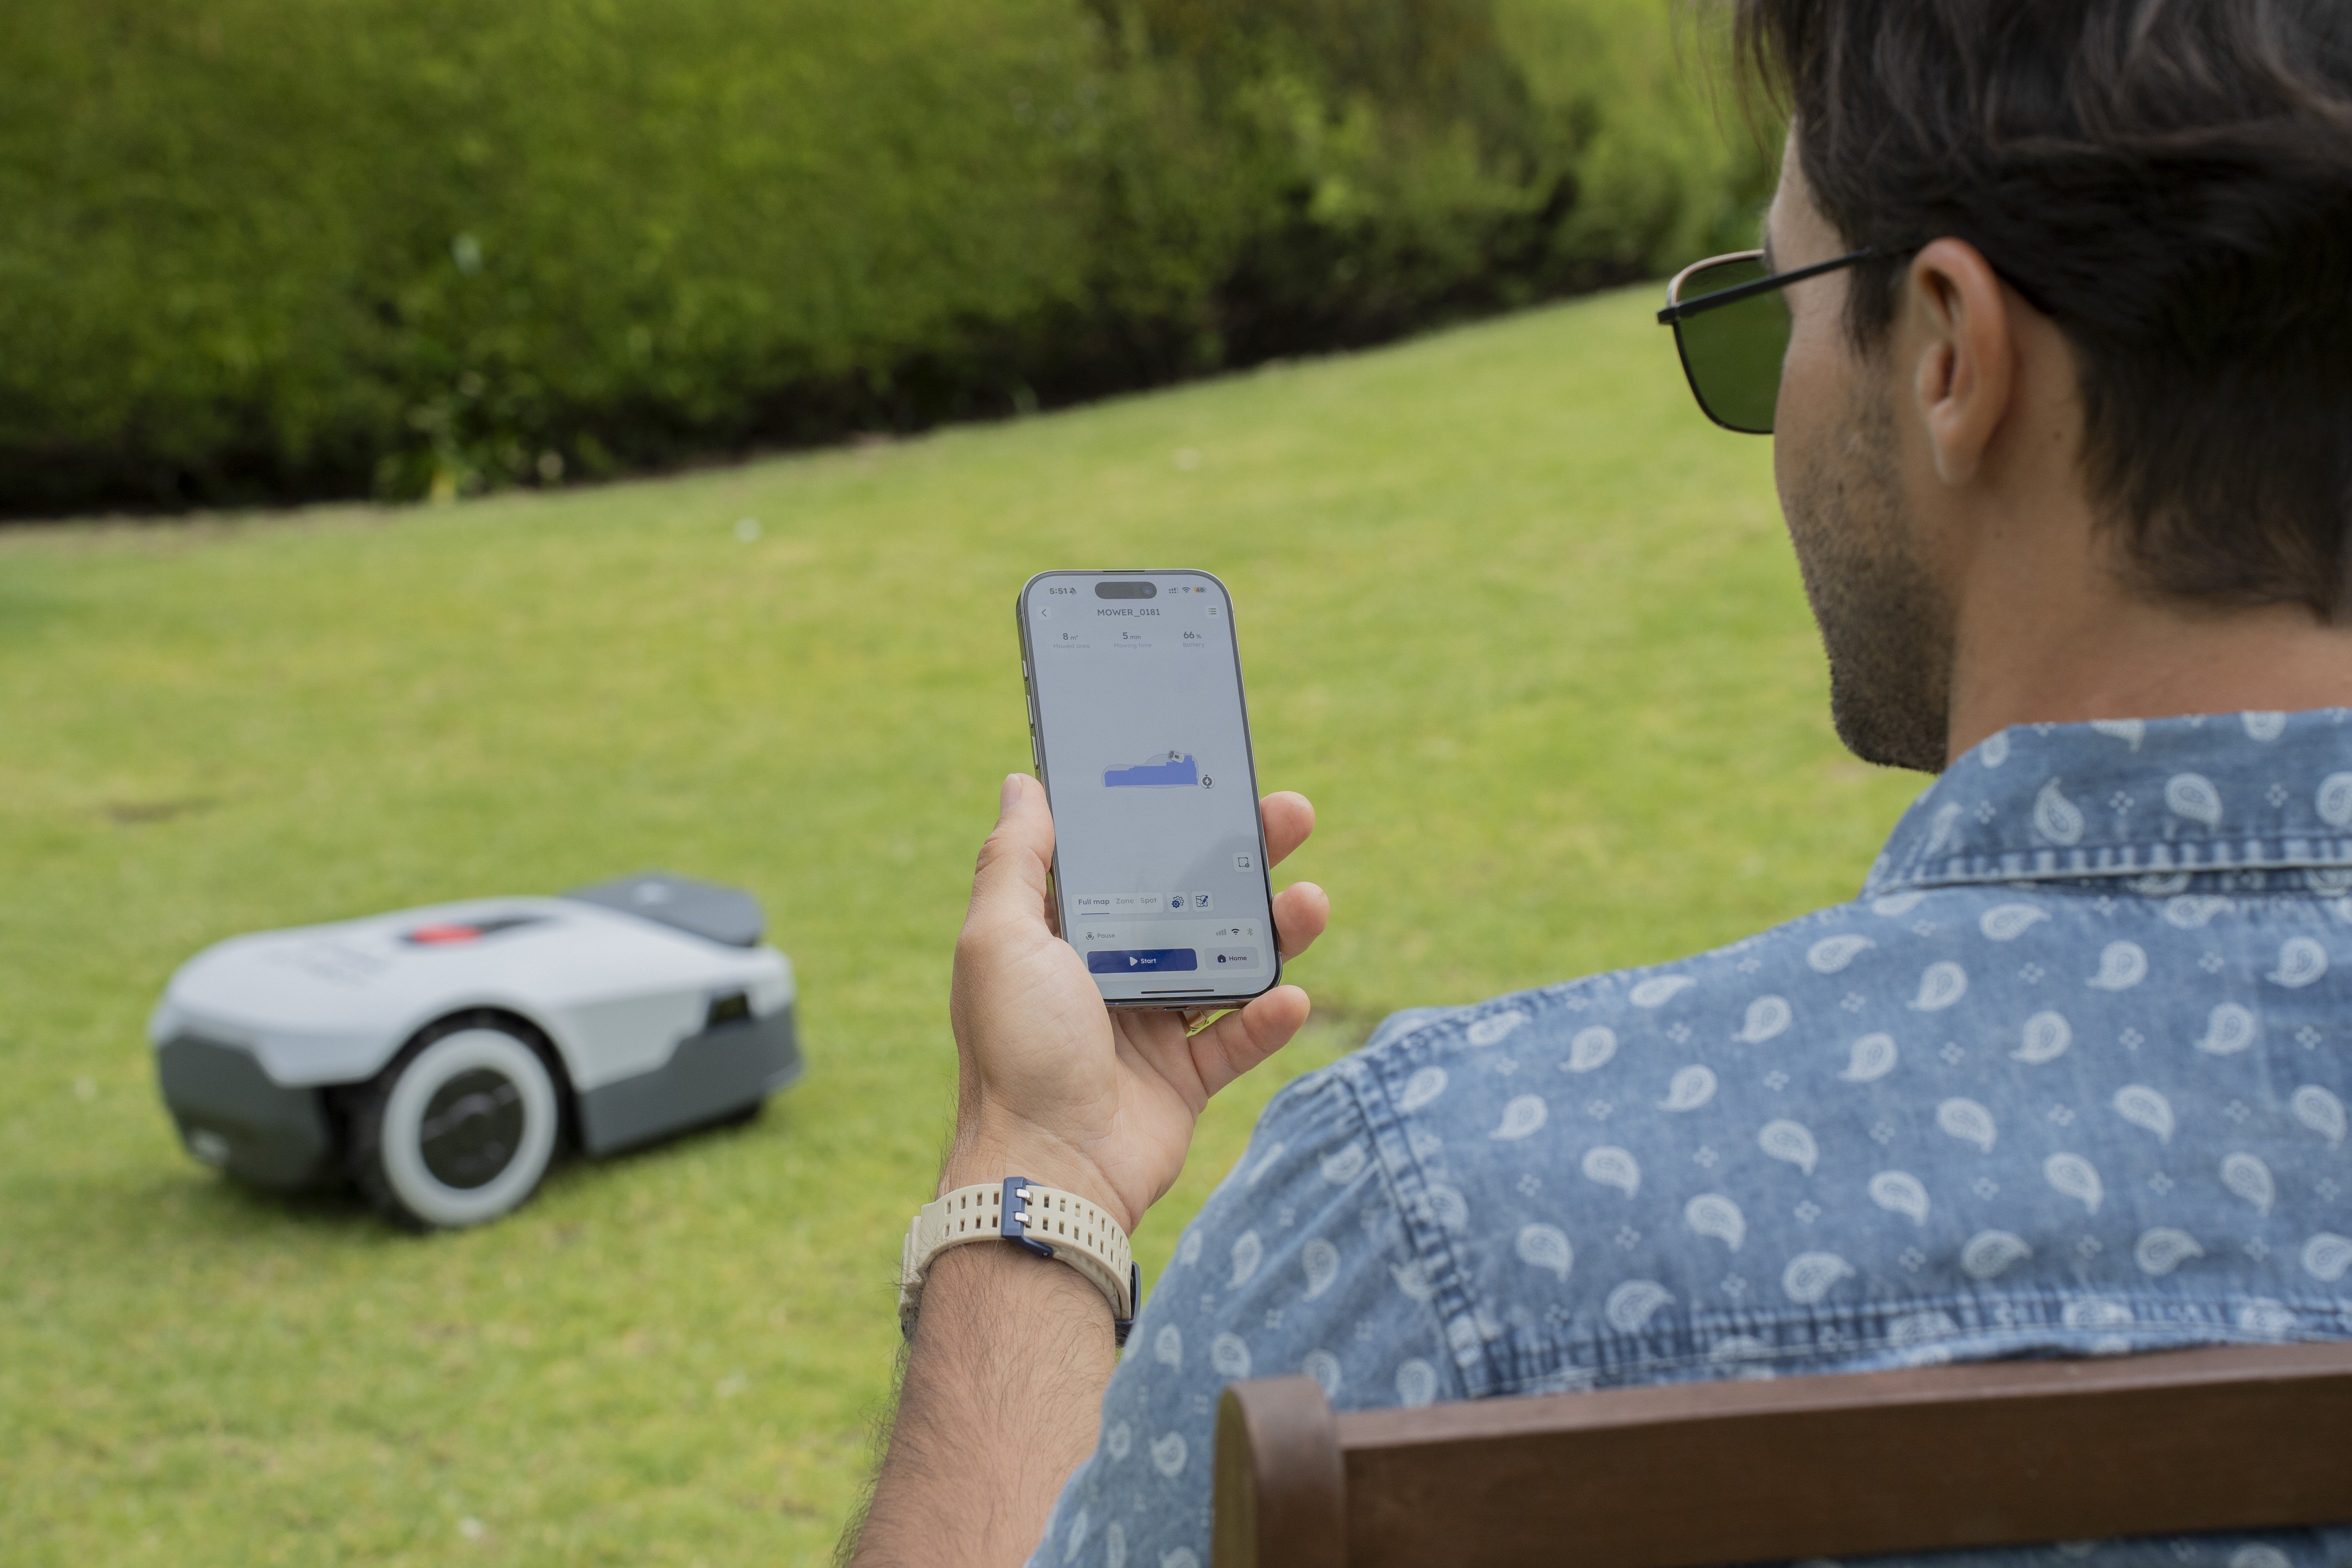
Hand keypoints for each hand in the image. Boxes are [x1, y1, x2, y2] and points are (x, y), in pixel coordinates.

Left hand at [944, 774, 1329, 1232]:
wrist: (1047, 1171)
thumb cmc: (1015, 1052)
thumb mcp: (998, 940)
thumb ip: (1014, 861)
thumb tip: (1024, 785)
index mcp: (1058, 938)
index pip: (1119, 861)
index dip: (1163, 821)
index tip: (1208, 779)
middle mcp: (1103, 977)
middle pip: (1185, 903)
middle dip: (1240, 859)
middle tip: (1291, 816)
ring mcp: (1146, 1029)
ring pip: (1223, 965)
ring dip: (1271, 931)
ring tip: (1310, 902)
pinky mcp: (1181, 1081)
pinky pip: (1236, 1040)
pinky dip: (1268, 1018)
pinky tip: (1291, 996)